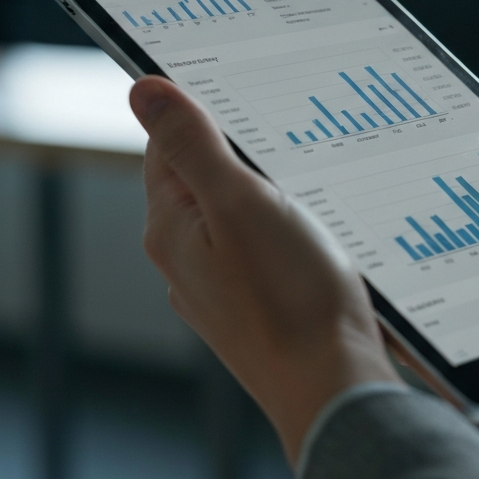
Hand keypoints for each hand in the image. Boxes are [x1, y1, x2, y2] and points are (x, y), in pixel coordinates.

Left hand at [129, 76, 399, 464]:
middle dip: (240, 152)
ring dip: (267, 190)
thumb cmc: (290, 298)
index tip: (245, 92)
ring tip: (310, 178)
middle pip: (202, 180)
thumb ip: (193, 145)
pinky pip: (261, 248)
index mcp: (171, 228)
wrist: (333, 387)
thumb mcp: (241, 202)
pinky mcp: (256, 306)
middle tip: (288, 132)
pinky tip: (320, 229)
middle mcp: (185, 260)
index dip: (200, 113)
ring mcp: (220, 287)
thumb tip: (145, 91)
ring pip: (236, 215)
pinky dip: (284, 227)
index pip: (166, 147)